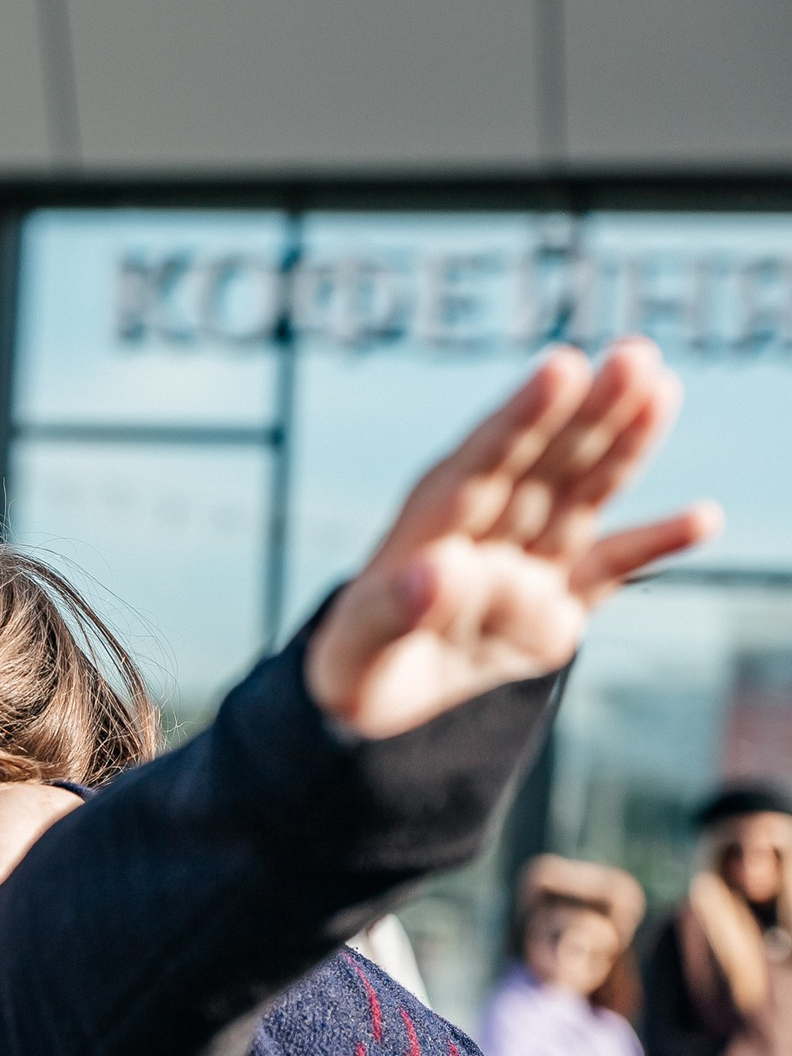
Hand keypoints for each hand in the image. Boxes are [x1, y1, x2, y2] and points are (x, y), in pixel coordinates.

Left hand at [307, 340, 720, 739]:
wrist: (367, 700)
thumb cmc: (353, 665)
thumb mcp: (359, 646)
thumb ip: (395, 608)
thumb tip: (439, 571)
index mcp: (428, 528)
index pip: (482, 464)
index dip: (520, 417)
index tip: (560, 367)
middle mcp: (483, 533)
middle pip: (541, 465)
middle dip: (586, 412)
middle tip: (634, 355)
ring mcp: (523, 566)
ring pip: (578, 496)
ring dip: (620, 447)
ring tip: (660, 388)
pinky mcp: (553, 609)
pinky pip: (608, 572)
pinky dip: (651, 548)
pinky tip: (702, 517)